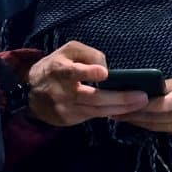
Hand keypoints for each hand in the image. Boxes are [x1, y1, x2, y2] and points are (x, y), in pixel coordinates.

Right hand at [25, 41, 151, 127]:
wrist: (29, 92)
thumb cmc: (55, 66)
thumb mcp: (68, 51)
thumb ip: (88, 54)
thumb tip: (106, 69)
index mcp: (59, 70)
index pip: (73, 72)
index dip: (88, 72)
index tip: (104, 74)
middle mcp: (62, 92)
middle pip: (92, 97)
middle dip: (119, 98)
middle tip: (141, 96)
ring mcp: (65, 109)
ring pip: (96, 110)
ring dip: (120, 108)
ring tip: (140, 103)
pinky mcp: (69, 120)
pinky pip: (94, 116)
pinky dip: (110, 113)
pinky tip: (126, 110)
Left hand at [119, 75, 171, 149]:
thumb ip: (170, 87)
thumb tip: (146, 88)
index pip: (161, 104)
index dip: (140, 105)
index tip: (123, 102)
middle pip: (156, 118)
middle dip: (133, 116)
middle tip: (114, 112)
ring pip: (158, 128)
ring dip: (138, 124)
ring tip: (121, 118)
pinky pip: (166, 134)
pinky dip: (152, 129)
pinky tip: (140, 125)